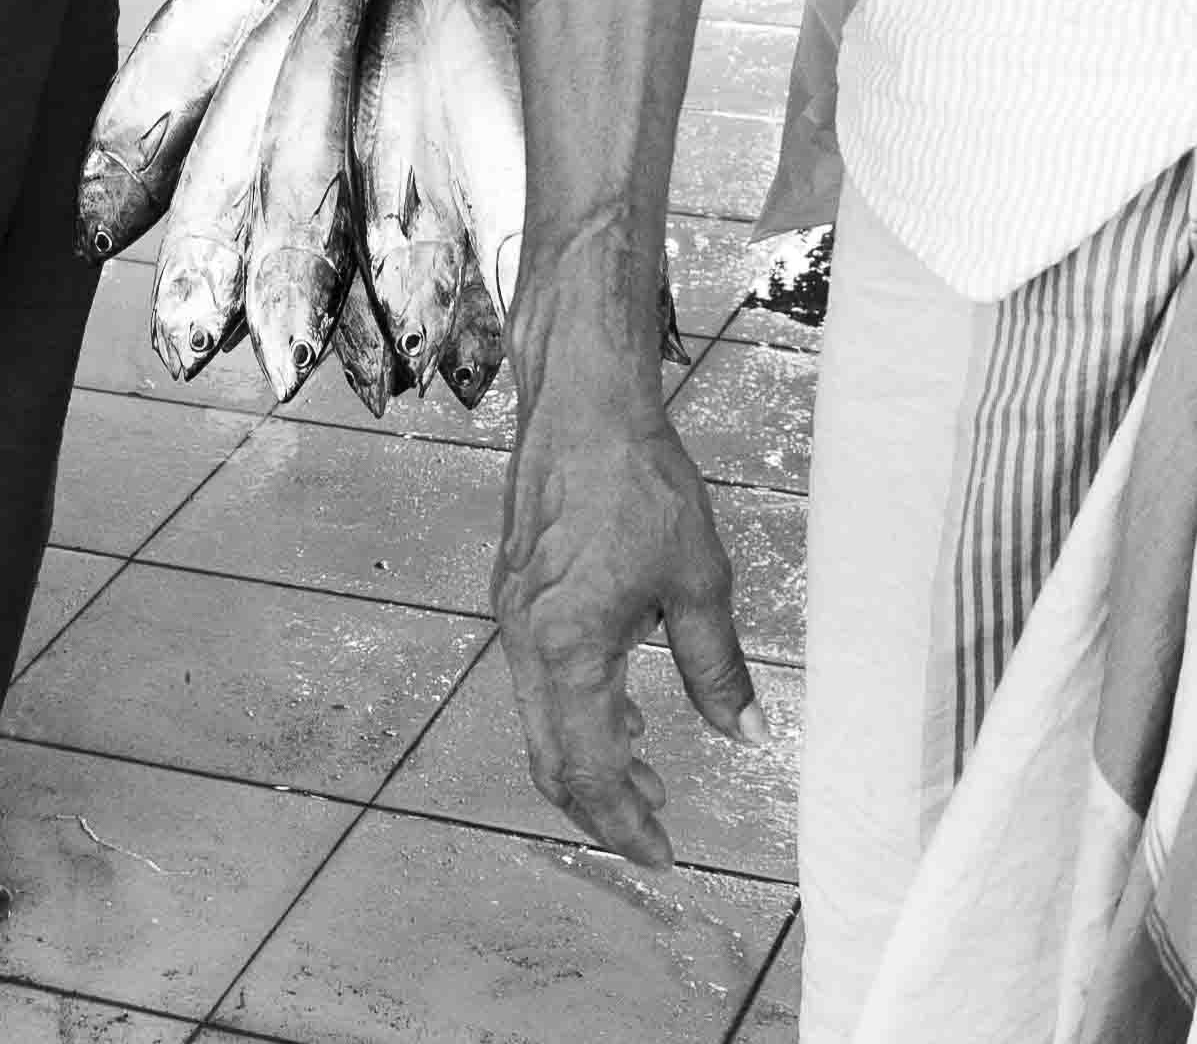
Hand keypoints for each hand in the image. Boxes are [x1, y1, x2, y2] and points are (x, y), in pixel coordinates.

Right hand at [498, 386, 767, 867]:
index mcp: (569, 646)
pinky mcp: (518, 593)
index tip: (664, 854)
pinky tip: (623, 712)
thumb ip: (717, 669)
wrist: (581, 410)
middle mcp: (527, 639)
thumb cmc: (640, 487)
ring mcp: (515, 616)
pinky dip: (577, 714)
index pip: (588, 764)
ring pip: (540, 718)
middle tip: (655, 834)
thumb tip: (748, 736)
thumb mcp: (698, 583)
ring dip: (590, 759)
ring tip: (651, 782)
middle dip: (601, 804)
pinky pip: (539, 678)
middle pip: (549, 755)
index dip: (624, 820)